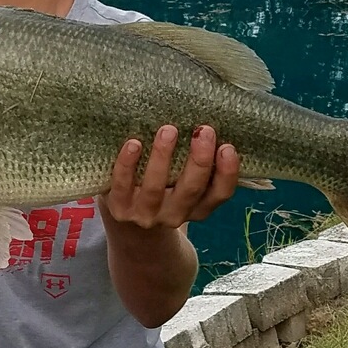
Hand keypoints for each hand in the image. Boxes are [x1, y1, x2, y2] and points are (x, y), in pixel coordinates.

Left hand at [99, 124, 239, 230]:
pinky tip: (133, 143)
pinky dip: (127, 164)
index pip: (219, 194)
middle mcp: (175, 214)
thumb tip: (206, 126)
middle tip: (204, 130)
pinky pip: (122, 186)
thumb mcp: (184, 182)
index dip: (227, 174)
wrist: (129, 222)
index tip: (227, 147)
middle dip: (199, 160)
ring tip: (168, 130)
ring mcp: (146, 214)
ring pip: (155, 188)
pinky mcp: (120, 209)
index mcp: (198, 207)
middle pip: (191, 190)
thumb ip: (197, 163)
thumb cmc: (164, 189)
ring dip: (162, 157)